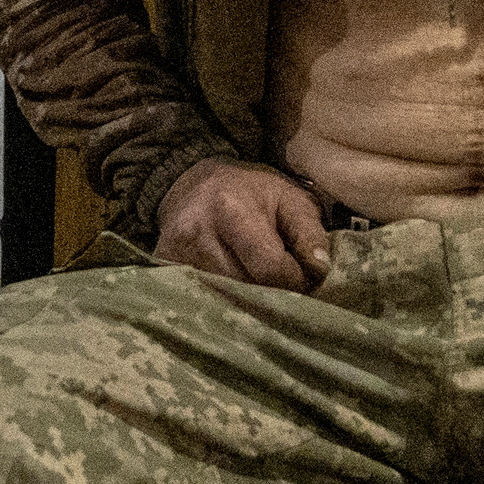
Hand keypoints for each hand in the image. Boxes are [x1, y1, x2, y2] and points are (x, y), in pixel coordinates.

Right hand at [152, 157, 332, 290]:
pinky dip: (223, 299)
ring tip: (257, 281)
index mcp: (232, 210)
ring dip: (248, 300)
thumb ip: (308, 232)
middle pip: (247, 290)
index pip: (270, 270)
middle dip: (273, 294)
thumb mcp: (288, 197)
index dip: (295, 279)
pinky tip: (232, 285)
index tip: (302, 275)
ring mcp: (174, 254)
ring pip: (225, 301)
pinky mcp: (163, 267)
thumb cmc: (249, 191)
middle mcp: (196, 234)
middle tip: (282, 281)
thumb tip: (320, 269)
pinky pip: (203, 299)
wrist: (191, 183)